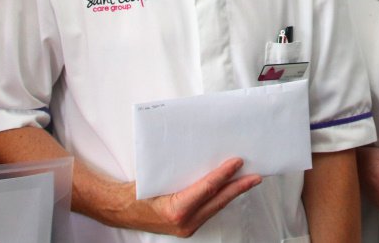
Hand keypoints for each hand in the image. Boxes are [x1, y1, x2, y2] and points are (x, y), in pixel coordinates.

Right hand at [129, 157, 260, 236]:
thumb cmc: (136, 192)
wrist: (122, 210)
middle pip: (218, 201)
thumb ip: (180, 169)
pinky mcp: (188, 226)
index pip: (207, 189)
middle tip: (256, 175)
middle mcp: (184, 222)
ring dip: (232, 193)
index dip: (225, 175)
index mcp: (176, 209)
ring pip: (216, 207)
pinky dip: (219, 198)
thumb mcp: (157, 176)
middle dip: (239, 187)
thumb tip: (202, 152)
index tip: (238, 162)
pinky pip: (208, 210)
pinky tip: (228, 189)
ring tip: (247, 180)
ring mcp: (187, 227)